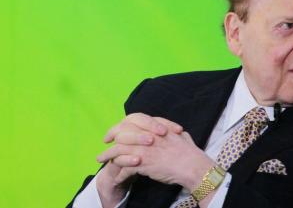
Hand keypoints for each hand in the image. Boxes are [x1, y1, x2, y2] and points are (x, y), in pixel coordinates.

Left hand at [98, 119, 215, 192]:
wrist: (192, 165)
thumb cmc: (189, 151)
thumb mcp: (179, 134)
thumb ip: (170, 129)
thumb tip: (169, 129)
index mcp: (156, 126)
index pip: (133, 119)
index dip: (122, 124)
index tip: (116, 130)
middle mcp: (148, 134)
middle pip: (123, 131)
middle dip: (111, 135)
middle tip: (105, 141)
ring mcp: (144, 148)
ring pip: (120, 148)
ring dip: (108, 154)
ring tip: (100, 159)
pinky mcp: (143, 163)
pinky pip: (125, 164)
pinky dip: (118, 169)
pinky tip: (114, 172)